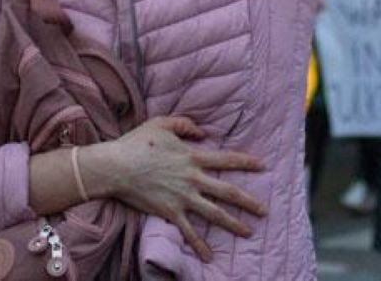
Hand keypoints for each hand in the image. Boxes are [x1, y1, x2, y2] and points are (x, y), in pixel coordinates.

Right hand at [87, 116, 265, 262]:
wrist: (117, 166)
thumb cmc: (137, 143)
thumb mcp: (162, 123)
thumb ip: (185, 125)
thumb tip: (202, 133)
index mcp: (193, 157)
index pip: (226, 159)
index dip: (246, 162)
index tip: (262, 166)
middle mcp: (193, 178)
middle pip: (227, 191)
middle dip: (248, 201)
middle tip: (264, 210)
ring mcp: (183, 197)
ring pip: (215, 213)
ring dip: (234, 224)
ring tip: (249, 232)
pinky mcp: (171, 212)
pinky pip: (188, 231)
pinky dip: (199, 245)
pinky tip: (209, 257)